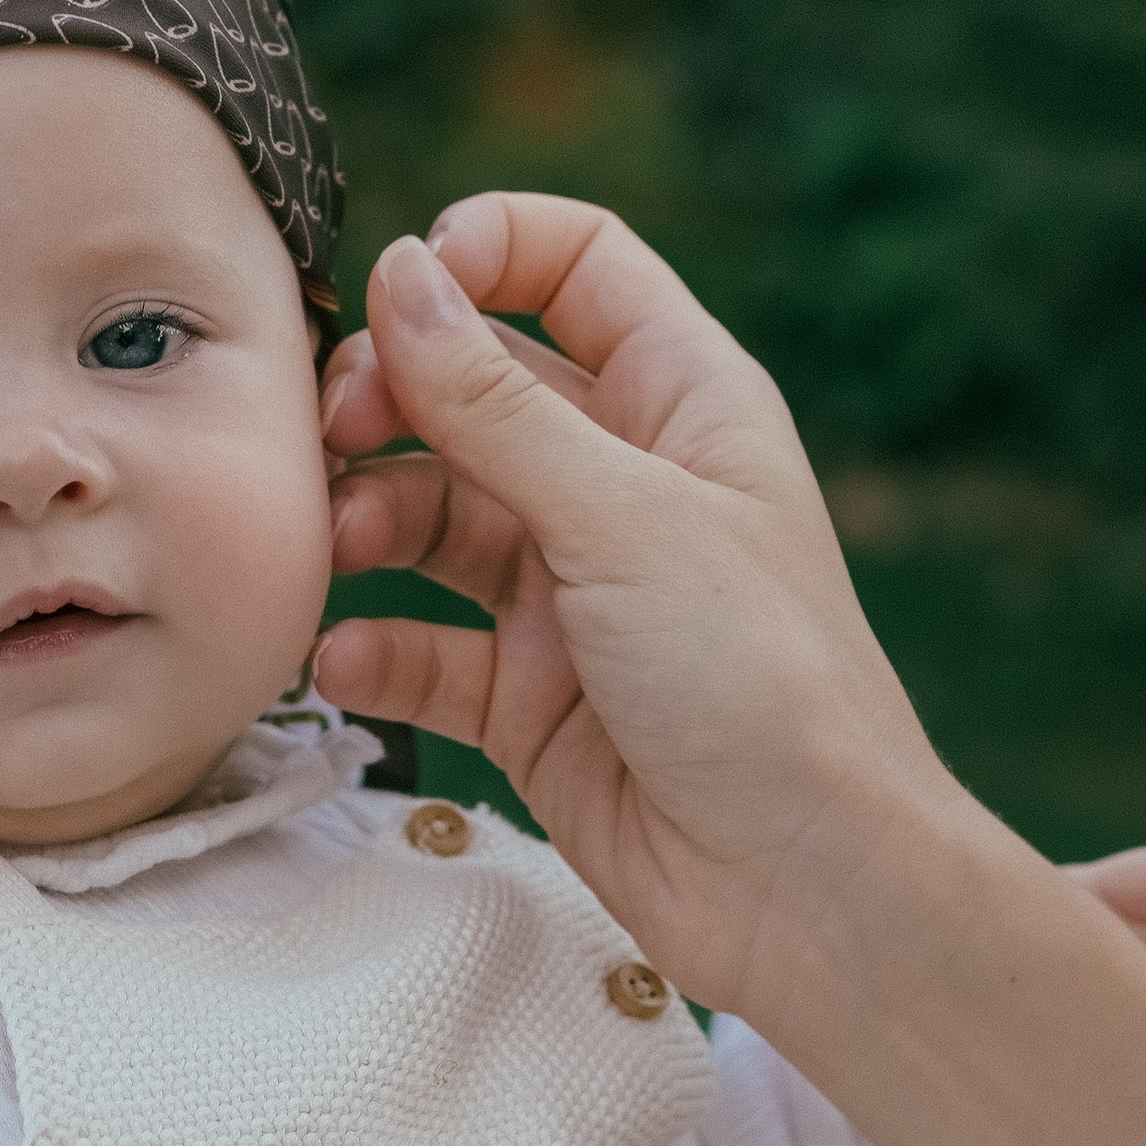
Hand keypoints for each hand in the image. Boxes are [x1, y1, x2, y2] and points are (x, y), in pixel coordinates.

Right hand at [315, 197, 946, 1024]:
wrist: (810, 892)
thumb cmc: (765, 686)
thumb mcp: (625, 519)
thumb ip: (496, 405)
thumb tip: (400, 274)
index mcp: (682, 403)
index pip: (576, 265)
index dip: (485, 253)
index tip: (403, 287)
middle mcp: (621, 483)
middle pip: (475, 388)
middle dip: (393, 398)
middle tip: (336, 436)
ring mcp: (571, 591)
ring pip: (431, 513)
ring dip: (368, 521)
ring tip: (338, 553)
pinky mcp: (528, 696)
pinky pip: (423, 645)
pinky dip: (375, 645)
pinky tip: (346, 660)